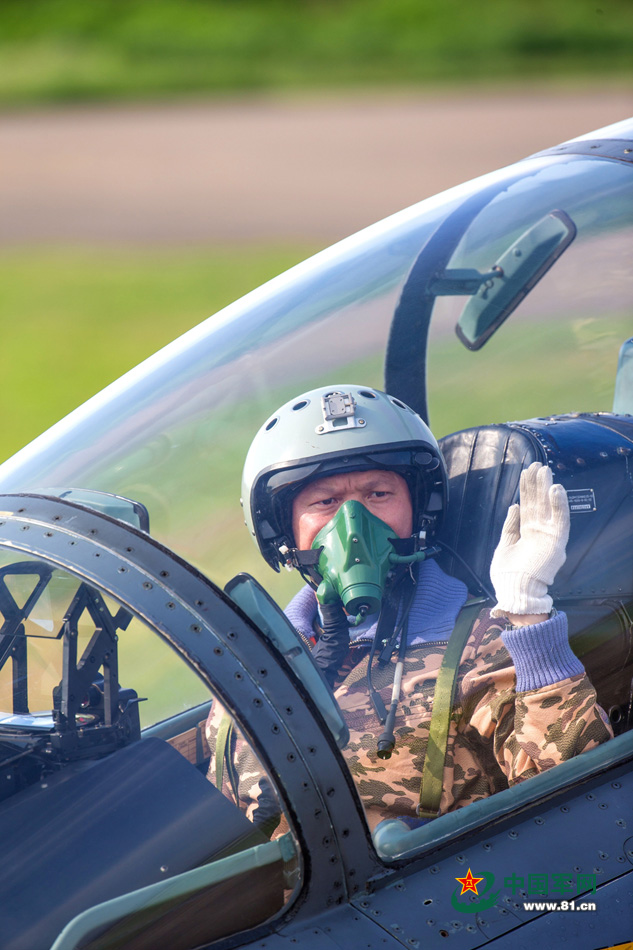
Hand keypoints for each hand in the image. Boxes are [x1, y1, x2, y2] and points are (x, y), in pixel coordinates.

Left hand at [490, 462, 569, 618]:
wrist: (515, 594)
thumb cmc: (508, 576)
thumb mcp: (504, 545)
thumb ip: (510, 526)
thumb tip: (513, 505)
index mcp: (527, 533)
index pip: (528, 506)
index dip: (527, 489)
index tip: (526, 472)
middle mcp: (539, 533)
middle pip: (538, 503)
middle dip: (537, 484)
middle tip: (537, 464)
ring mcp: (548, 537)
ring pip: (548, 508)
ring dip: (547, 489)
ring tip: (544, 470)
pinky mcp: (556, 543)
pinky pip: (560, 521)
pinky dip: (559, 505)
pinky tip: (555, 489)